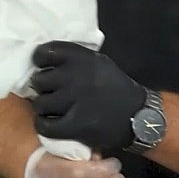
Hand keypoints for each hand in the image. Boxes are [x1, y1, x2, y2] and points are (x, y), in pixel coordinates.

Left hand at [30, 41, 146, 152]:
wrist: (138, 118)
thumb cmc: (116, 89)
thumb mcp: (100, 64)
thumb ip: (75, 60)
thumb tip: (44, 61)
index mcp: (84, 59)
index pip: (46, 52)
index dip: (39, 60)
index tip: (43, 67)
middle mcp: (78, 76)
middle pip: (39, 80)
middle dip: (42, 88)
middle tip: (49, 93)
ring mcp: (77, 101)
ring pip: (40, 103)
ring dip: (43, 107)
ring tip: (52, 109)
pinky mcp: (77, 125)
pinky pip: (45, 125)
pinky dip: (44, 125)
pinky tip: (51, 123)